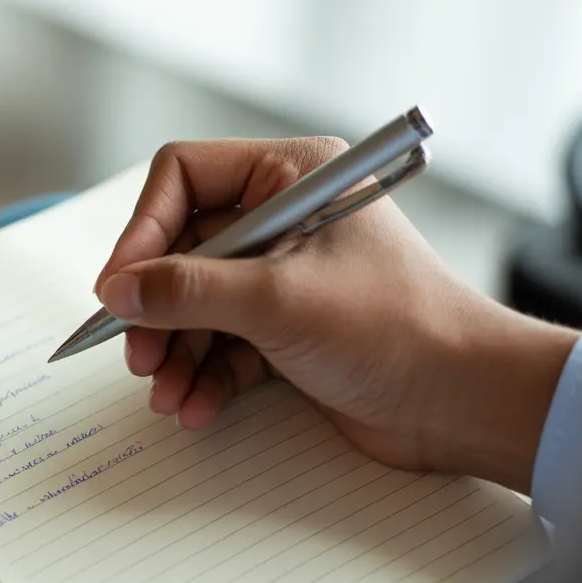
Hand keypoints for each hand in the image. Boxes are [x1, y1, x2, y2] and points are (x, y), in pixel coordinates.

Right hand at [94, 138, 578, 492]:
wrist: (464, 402)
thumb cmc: (396, 328)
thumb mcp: (275, 301)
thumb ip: (187, 290)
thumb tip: (117, 290)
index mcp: (291, 175)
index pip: (183, 177)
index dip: (142, 231)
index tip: (118, 288)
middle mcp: (283, 216)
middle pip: (183, 249)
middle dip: (157, 308)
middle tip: (136, 354)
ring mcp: (284, 273)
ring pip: (197, 302)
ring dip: (174, 351)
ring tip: (164, 393)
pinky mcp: (287, 326)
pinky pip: (222, 341)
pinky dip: (204, 374)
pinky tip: (195, 406)